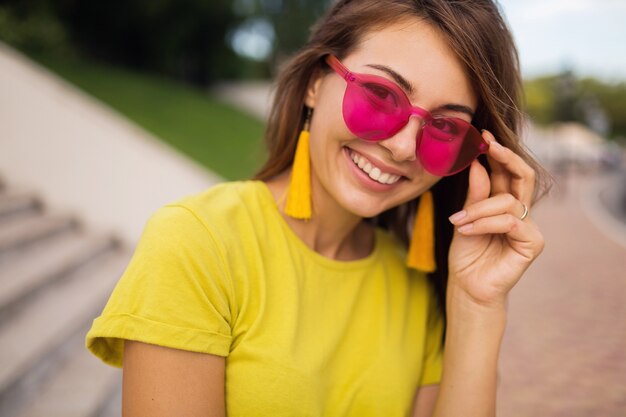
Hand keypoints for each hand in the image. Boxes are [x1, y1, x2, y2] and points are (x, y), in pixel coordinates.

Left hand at [447, 130, 544, 307]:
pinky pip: (509, 221)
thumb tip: (477, 162)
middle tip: (486, 144)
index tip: (482, 134)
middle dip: (505, 157)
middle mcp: (520, 211)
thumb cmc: (466, 253)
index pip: (508, 171)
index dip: (498, 152)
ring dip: (478, 209)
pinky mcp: (533, 243)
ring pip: (507, 201)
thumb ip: (475, 193)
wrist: (467, 285)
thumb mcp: (465, 217)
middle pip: (523, 175)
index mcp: (505, 202)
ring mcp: (529, 226)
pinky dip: (485, 223)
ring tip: (458, 222)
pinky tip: (467, 231)